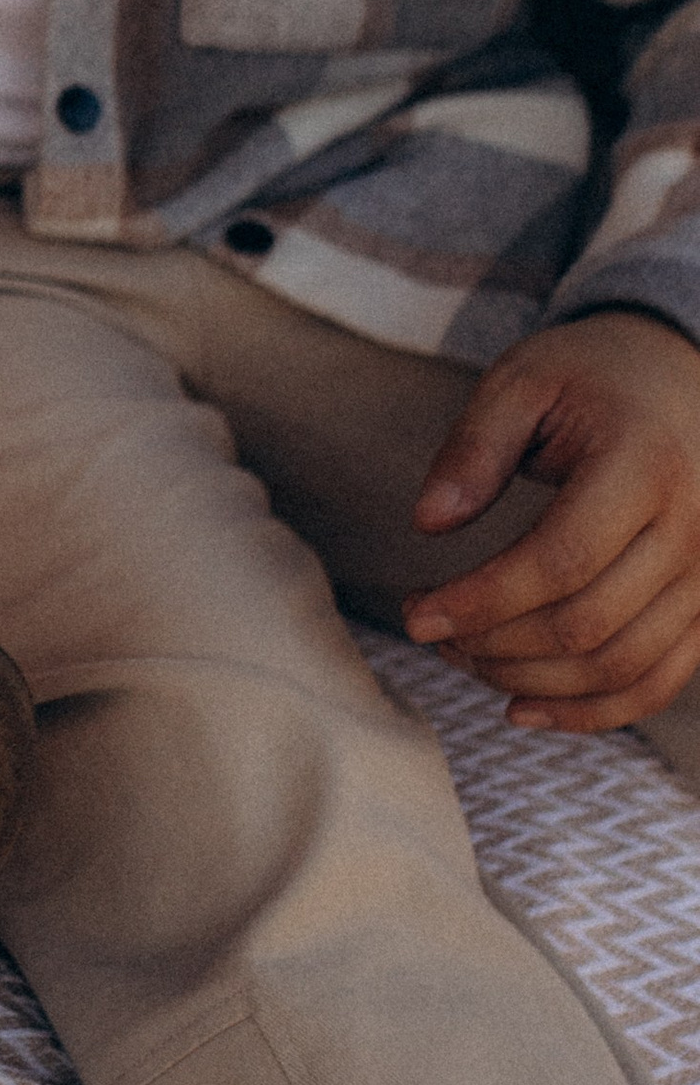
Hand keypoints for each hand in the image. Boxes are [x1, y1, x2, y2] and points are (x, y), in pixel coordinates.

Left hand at [407, 309, 699, 729]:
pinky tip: (524, 707)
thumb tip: (428, 522)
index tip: (413, 613)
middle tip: (429, 631)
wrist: (679, 374)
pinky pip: (660, 679)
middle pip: (588, 623)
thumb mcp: (523, 380)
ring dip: (532, 681)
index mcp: (645, 465)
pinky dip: (595, 710)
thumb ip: (473, 447)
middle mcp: (694, 528)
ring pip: (623, 665)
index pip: (559, 560)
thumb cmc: (590, 374)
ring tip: (463, 658)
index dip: (480, 600)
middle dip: (494, 644)